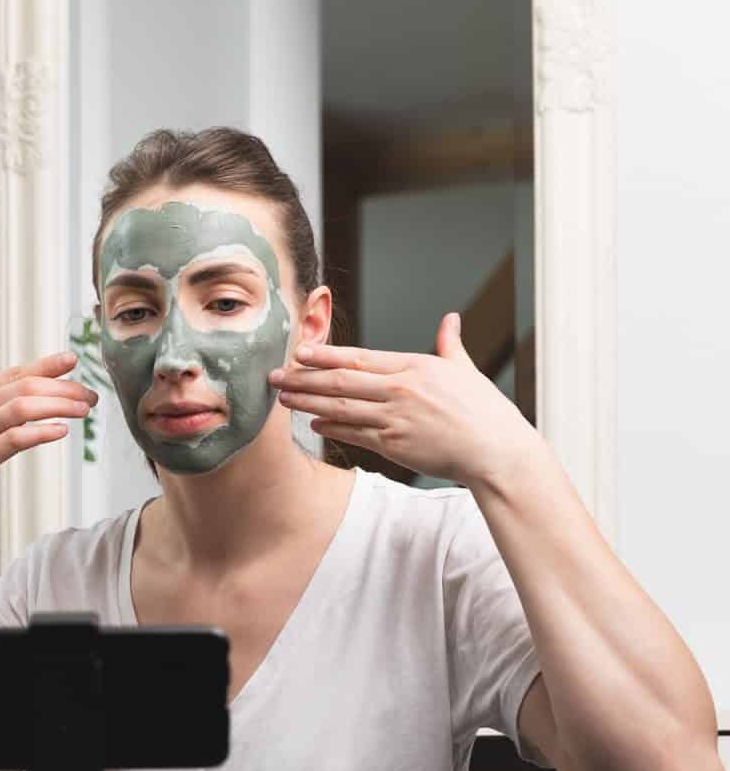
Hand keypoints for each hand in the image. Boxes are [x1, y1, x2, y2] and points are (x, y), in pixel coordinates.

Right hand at [0, 343, 97, 523]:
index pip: (15, 372)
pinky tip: (60, 431)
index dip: (47, 365)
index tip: (74, 360)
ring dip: (58, 406)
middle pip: (25, 386)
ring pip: (23, 407)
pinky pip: (13, 439)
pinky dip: (39, 432)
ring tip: (83, 410)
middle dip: (63, 388)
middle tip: (89, 394)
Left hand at [267, 312, 540, 487]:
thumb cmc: (484, 411)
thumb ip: (450, 345)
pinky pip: (353, 433)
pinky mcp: (393, 444)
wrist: (496, 450)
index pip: (359, 357)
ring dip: (308, 401)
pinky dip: (330, 427)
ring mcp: (395, 417)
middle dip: (303, 377)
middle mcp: (400, 389)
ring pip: (340, 407)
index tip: (299, 352)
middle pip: (340, 380)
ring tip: (284, 398)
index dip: (325, 355)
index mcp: (415, 367)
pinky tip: (313, 422)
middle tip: (275, 375)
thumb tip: (450, 320)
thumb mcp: (466, 371)